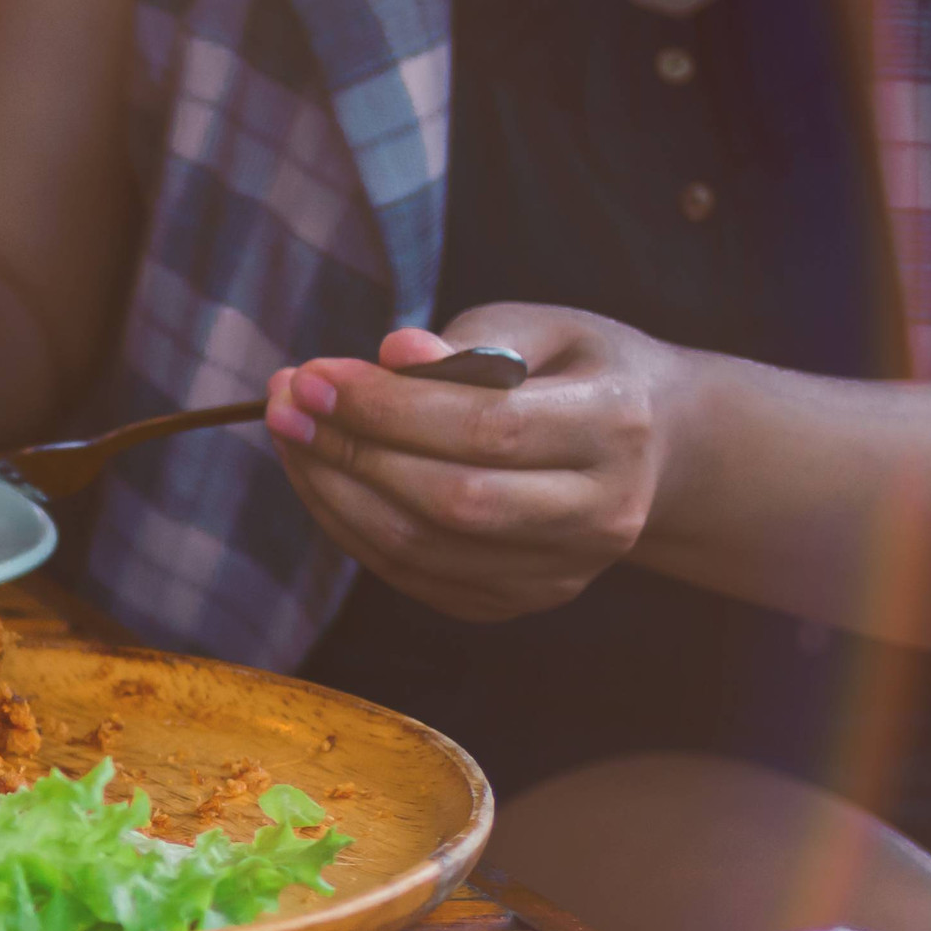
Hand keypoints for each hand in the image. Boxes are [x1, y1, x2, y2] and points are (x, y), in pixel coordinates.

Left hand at [262, 304, 689, 621]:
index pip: (485, 428)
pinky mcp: (518, 602)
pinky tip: (321, 478)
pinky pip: (412, 577)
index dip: (386, 408)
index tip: (310, 376)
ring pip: (420, 549)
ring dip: (333, 493)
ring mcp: (561, 572)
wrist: (646, 448)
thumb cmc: (573, 371)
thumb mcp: (540, 328)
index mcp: (615, 426)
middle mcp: (600, 514)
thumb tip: (391, 354)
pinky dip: (352, 528)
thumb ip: (467, 341)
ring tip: (291, 436)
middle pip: (449, 500)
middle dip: (348, 451)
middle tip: (285, 404)